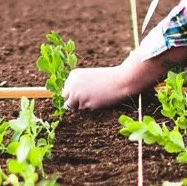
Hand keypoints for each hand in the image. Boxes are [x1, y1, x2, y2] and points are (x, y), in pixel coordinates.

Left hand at [62, 52, 182, 111]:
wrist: (121, 80)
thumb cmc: (108, 79)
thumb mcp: (90, 78)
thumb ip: (79, 86)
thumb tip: (67, 103)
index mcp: (73, 75)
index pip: (66, 89)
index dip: (75, 93)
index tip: (87, 91)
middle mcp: (71, 84)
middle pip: (66, 98)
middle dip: (75, 101)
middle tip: (90, 97)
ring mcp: (77, 94)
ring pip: (73, 106)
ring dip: (82, 105)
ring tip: (95, 97)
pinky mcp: (84, 103)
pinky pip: (83, 110)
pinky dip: (90, 108)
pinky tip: (99, 100)